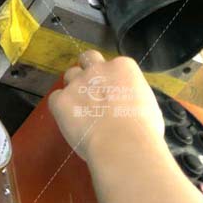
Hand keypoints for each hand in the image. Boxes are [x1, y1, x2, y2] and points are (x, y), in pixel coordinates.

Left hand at [48, 50, 165, 160]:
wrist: (122, 144)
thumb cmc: (144, 129)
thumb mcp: (147, 105)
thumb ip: (131, 97)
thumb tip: (126, 105)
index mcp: (122, 67)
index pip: (113, 64)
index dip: (112, 78)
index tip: (113, 92)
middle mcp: (97, 70)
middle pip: (87, 58)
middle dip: (88, 68)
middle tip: (91, 88)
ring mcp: (77, 83)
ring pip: (69, 75)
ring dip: (74, 87)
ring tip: (81, 108)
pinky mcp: (61, 99)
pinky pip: (55, 98)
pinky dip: (60, 106)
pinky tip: (69, 120)